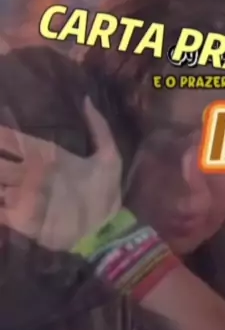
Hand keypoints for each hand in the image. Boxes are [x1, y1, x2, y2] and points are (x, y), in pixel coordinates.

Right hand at [0, 97, 121, 249]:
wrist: (104, 230)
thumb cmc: (105, 193)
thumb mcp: (109, 157)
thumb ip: (99, 127)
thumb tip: (86, 98)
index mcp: (45, 156)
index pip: (14, 141)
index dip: (0, 134)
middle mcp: (29, 174)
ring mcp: (23, 197)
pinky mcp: (21, 219)